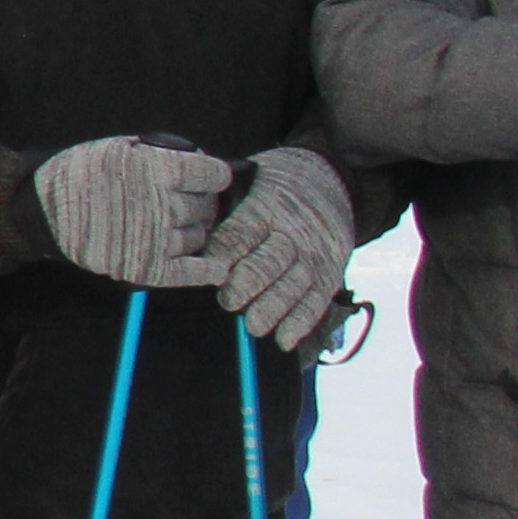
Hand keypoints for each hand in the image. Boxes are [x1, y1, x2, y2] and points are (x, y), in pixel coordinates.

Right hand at [30, 136, 234, 291]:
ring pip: (197, 236)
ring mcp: (153, 239)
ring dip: (194, 230)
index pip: (211, 174)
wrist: (42, 210)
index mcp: (155, 170)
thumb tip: (203, 159)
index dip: (214, 175)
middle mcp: (159, 205)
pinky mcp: (144, 268)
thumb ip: (161, 151)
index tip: (210, 177)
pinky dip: (207, 271)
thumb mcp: (119, 146)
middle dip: (202, 202)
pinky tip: (218, 269)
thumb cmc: (80, 174)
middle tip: (189, 201)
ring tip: (176, 224)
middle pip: (205, 207)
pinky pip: (188, 272)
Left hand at [210, 146, 357, 351]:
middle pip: (270, 259)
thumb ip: (220, 209)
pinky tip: (285, 339)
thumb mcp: (246, 182)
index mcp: (266, 205)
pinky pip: (318, 297)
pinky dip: (302, 321)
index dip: (225, 253)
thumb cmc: (270, 186)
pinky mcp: (332, 269)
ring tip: (254, 326)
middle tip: (230, 302)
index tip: (209, 271)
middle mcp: (294, 230)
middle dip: (250, 283)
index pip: (243, 231)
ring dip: (275, 307)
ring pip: (296, 282)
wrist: (327, 179)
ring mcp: (315, 251)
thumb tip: (185, 235)